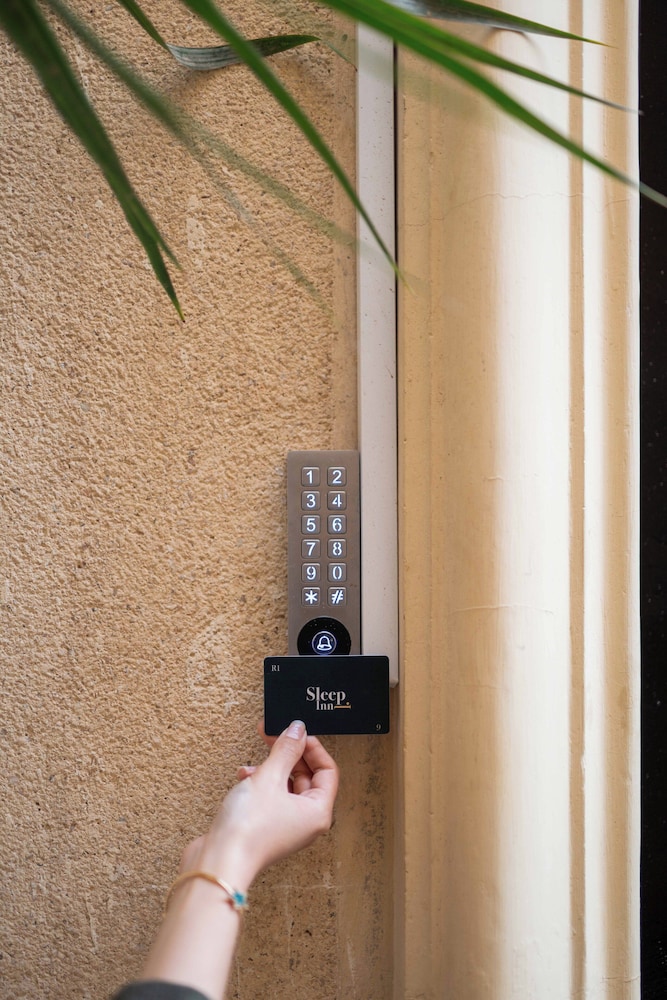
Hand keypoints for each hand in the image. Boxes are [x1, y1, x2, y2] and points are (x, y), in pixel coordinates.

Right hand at [181, 721, 338, 890]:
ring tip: (253, 762)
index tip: (296, 732)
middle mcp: (306, 821)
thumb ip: (286, 750)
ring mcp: (286, 826)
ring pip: (286, 786)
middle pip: (307, 776)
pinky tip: (244, 778)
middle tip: (273, 735)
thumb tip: (298, 730)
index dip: (312, 747)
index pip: (327, 770)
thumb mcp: (269, 777)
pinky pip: (270, 798)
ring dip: (271, 768)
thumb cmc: (248, 828)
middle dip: (288, 754)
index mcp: (317, 811)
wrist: (219, 861)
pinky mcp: (266, 829)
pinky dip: (260, 784)